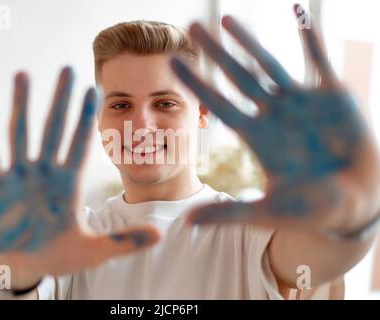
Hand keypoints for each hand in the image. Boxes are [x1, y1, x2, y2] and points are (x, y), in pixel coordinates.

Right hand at [0, 67, 159, 287]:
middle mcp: (45, 174)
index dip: (87, 118)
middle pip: (54, 129)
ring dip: (22, 104)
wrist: (24, 267)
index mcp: (69, 184)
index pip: (80, 144)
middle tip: (67, 68)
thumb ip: (125, 242)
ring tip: (23, 75)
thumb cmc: (57, 257)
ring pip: (21, 133)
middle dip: (60, 100)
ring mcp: (21, 177)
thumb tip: (160, 236)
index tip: (95, 89)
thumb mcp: (94, 251)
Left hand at [171, 5, 379, 233]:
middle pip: (237, 76)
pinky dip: (311, 37)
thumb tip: (185, 223)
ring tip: (226, 18)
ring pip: (269, 63)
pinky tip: (298, 11)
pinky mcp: (332, 95)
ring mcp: (300, 102)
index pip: (219, 104)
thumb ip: (228, 214)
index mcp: (257, 136)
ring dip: (249, 41)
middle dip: (215, 52)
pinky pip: (319, 60)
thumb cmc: (313, 209)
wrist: (356, 201)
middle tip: (191, 26)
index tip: (172, 62)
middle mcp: (273, 114)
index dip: (196, 83)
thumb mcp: (268, 211)